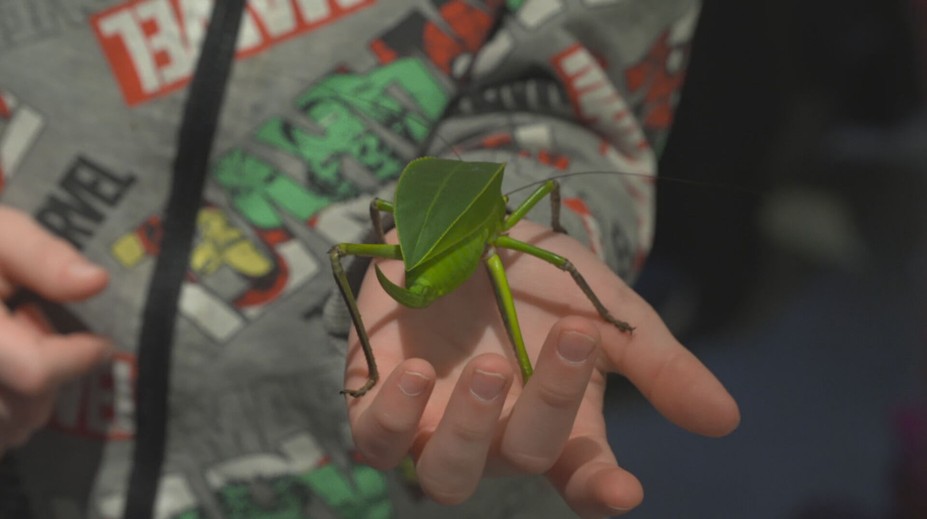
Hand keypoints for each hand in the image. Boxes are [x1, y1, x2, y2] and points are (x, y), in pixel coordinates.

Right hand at [0, 206, 110, 455]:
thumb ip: (41, 256)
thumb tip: (96, 282)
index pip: (35, 370)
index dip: (79, 358)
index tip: (99, 343)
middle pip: (24, 406)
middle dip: (52, 377)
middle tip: (36, 335)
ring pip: (9, 429)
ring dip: (28, 400)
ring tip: (11, 351)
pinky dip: (7, 416)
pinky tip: (1, 377)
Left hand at [344, 220, 739, 516]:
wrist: (462, 223)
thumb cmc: (538, 274)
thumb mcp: (605, 309)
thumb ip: (657, 363)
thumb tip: (726, 420)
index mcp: (558, 423)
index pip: (582, 480)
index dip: (601, 493)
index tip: (623, 489)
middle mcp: (498, 434)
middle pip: (523, 459)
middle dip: (549, 404)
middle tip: (569, 335)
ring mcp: (436, 422)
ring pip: (445, 474)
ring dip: (469, 427)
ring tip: (490, 366)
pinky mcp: (378, 397)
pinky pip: (376, 437)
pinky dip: (392, 417)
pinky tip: (413, 372)